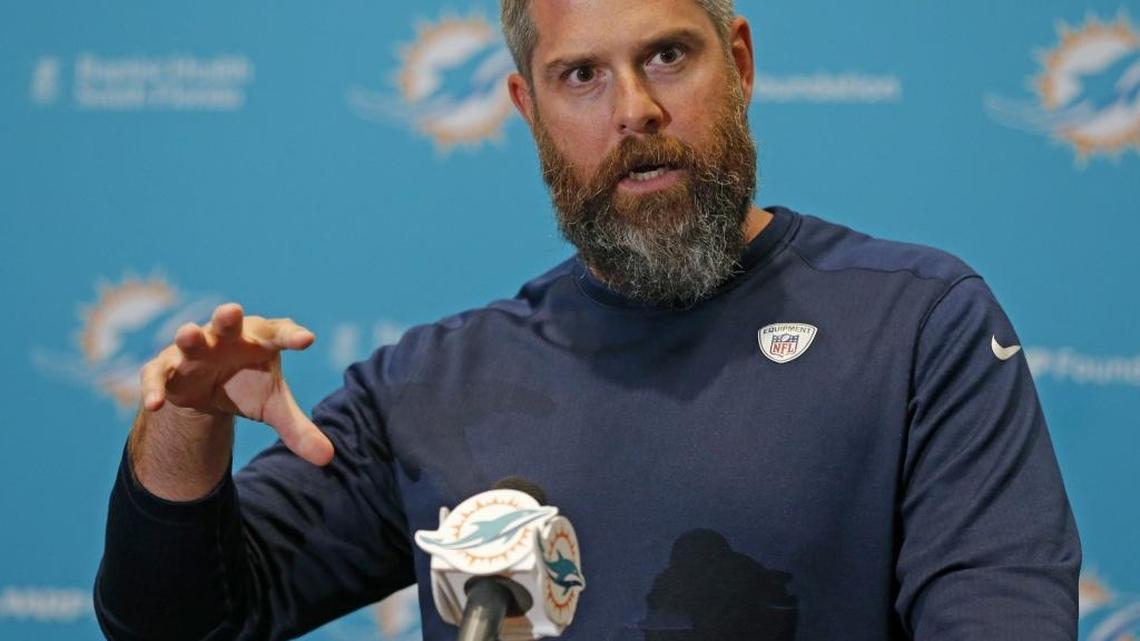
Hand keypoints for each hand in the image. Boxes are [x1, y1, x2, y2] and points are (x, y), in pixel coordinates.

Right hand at [139, 302, 333, 465]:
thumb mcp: (274, 407)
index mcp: (260, 339)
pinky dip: (154, 388)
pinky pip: (156, 375)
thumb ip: (298, 429)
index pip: (280, 333)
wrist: (208, 390)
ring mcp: (194, 350)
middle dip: (228, 317)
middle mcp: (226, 337)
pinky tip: (154, 405)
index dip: (292, 335)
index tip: (307, 341)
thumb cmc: (249, 385)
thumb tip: (328, 459)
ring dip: (189, 337)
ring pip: (190, 339)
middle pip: (228, 323)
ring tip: (188, 334)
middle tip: (232, 311)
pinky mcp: (166, 369)